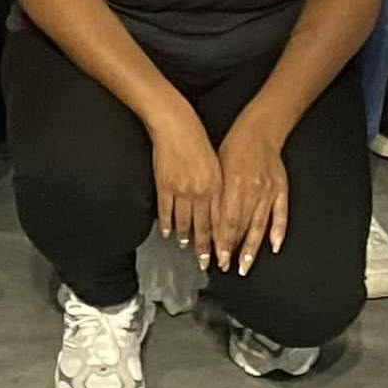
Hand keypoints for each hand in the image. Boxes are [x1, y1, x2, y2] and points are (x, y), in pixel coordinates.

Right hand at [147, 112, 222, 262]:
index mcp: (217, 185)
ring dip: (186, 238)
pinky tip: (168, 233)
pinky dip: (166, 224)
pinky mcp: (165, 185)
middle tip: (205, 262)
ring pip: (185, 221)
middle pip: (204, 226)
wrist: (176, 125)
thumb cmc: (197, 141)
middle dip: (205, 247)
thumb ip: (218, 187)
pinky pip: (166, 211)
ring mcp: (182, 190)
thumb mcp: (216, 164)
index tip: (223, 254)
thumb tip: (219, 209)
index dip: (222, 240)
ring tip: (187, 248)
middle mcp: (202, 191)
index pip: (221, 220)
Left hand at [211, 115, 291, 274]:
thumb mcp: (216, 169)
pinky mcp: (281, 190)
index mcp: (232, 185)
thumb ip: (215, 196)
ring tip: (245, 265)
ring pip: (259, 226)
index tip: (216, 257)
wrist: (259, 131)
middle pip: (240, 227)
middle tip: (226, 266)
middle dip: (232, 249)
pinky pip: (281, 215)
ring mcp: (268, 192)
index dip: (220, 242)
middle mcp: (250, 191)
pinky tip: (273, 246)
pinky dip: (278, 232)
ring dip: (251, 248)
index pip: (225, 221)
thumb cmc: (234, 148)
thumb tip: (208, 222)